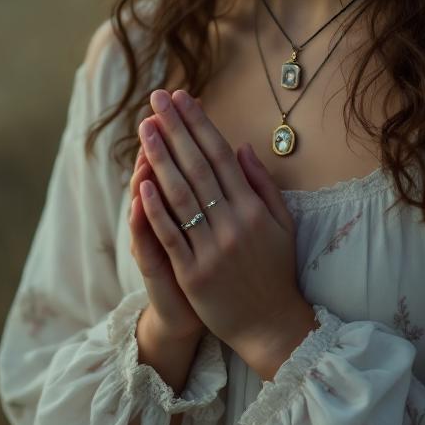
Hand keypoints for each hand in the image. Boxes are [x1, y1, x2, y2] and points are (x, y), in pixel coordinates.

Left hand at [138, 89, 317, 380]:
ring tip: (145, 128)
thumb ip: (262, 184)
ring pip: (182, 196)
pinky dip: (156, 209)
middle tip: (157, 99)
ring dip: (161, 159)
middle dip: (176, 129)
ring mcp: (213, 249)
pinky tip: (141, 183)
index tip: (183, 97)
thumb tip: (241, 147)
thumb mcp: (282, 224)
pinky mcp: (193, 274)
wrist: (272, 327)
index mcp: (253, 208)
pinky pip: (172, 236)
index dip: (200, 124)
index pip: (221, 156)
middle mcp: (234, 223)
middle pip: (198, 167)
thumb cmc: (275, 272)